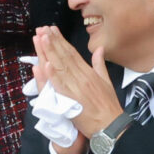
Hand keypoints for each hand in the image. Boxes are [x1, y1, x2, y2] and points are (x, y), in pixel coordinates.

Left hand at [33, 26, 120, 140]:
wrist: (112, 125)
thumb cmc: (109, 105)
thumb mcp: (107, 81)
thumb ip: (100, 64)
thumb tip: (99, 48)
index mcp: (88, 72)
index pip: (72, 53)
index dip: (61, 41)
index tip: (51, 30)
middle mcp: (82, 77)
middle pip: (64, 56)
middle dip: (52, 42)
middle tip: (42, 28)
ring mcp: (77, 88)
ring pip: (61, 67)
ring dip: (50, 52)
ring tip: (41, 38)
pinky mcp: (73, 100)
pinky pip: (61, 86)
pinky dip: (53, 75)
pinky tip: (46, 65)